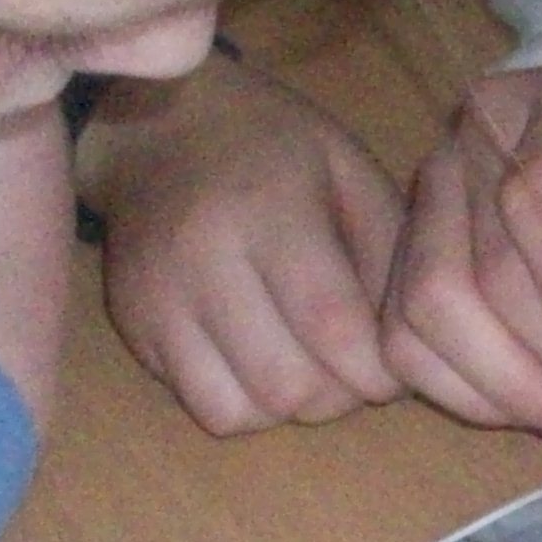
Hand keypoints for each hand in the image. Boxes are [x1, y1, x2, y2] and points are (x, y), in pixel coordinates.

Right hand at [78, 59, 403, 435]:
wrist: (160, 130)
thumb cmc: (278, 151)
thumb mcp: (351, 173)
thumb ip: (391, 253)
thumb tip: (407, 347)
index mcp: (268, 206)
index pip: (331, 325)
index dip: (376, 370)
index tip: (393, 371)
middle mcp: (203, 256)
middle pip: (288, 383)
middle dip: (339, 395)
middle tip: (351, 367)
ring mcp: (158, 297)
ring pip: (245, 411)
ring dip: (292, 406)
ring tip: (307, 364)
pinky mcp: (134, 328)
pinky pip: (206, 409)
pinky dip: (248, 407)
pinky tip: (261, 365)